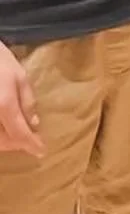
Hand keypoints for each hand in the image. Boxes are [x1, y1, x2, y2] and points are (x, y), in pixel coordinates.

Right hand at [0, 42, 41, 158]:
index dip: (31, 145)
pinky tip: (6, 130)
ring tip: (20, 137)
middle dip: (18, 144)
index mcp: (4, 105)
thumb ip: (27, 102)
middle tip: (32, 141)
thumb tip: (34, 124)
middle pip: (4, 142)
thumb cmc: (0, 62)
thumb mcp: (20, 77)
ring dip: (7, 142)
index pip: (20, 133)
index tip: (42, 151)